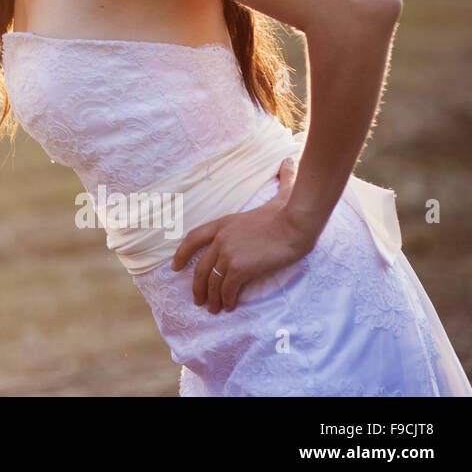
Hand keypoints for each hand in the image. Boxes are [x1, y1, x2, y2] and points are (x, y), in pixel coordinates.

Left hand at [170, 155, 319, 312]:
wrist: (296, 223)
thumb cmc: (289, 211)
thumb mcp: (277, 196)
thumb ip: (280, 182)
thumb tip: (288, 163)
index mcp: (223, 223)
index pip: (193, 238)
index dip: (181, 254)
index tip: (175, 267)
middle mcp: (220, 238)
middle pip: (199, 266)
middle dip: (197, 285)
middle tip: (198, 300)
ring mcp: (228, 253)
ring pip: (211, 281)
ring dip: (211, 297)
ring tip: (213, 308)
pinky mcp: (240, 267)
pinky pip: (227, 289)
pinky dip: (226, 300)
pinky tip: (229, 306)